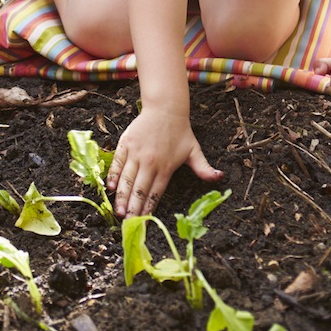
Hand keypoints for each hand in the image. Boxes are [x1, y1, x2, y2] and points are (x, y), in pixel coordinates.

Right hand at [106, 106, 222, 217]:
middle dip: (133, 208)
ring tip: (118, 211)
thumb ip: (204, 168)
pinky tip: (110, 187)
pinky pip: (118, 162)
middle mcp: (150, 162)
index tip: (142, 221)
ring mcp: (137, 152)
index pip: (155, 193)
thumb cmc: (180, 131)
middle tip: (127, 222)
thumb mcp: (194, 150)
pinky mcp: (126, 143)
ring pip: (127, 179)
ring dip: (122, 196)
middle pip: (140, 189)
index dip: (148, 208)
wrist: (165, 108)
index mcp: (166, 167)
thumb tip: (219, 177)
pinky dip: (114, 175)